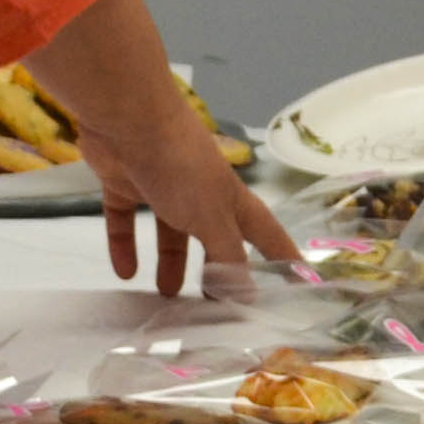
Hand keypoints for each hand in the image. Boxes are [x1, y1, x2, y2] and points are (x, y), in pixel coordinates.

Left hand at [87, 116, 297, 303]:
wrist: (126, 118)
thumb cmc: (180, 166)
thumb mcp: (212, 218)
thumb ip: (227, 256)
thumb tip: (248, 295)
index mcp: (229, 198)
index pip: (265, 233)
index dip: (282, 256)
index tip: (299, 280)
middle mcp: (200, 192)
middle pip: (215, 236)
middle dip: (218, 267)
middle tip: (217, 304)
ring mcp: (161, 185)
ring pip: (169, 231)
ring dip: (170, 262)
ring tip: (166, 296)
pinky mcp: (125, 182)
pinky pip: (126, 220)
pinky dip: (125, 244)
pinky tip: (124, 272)